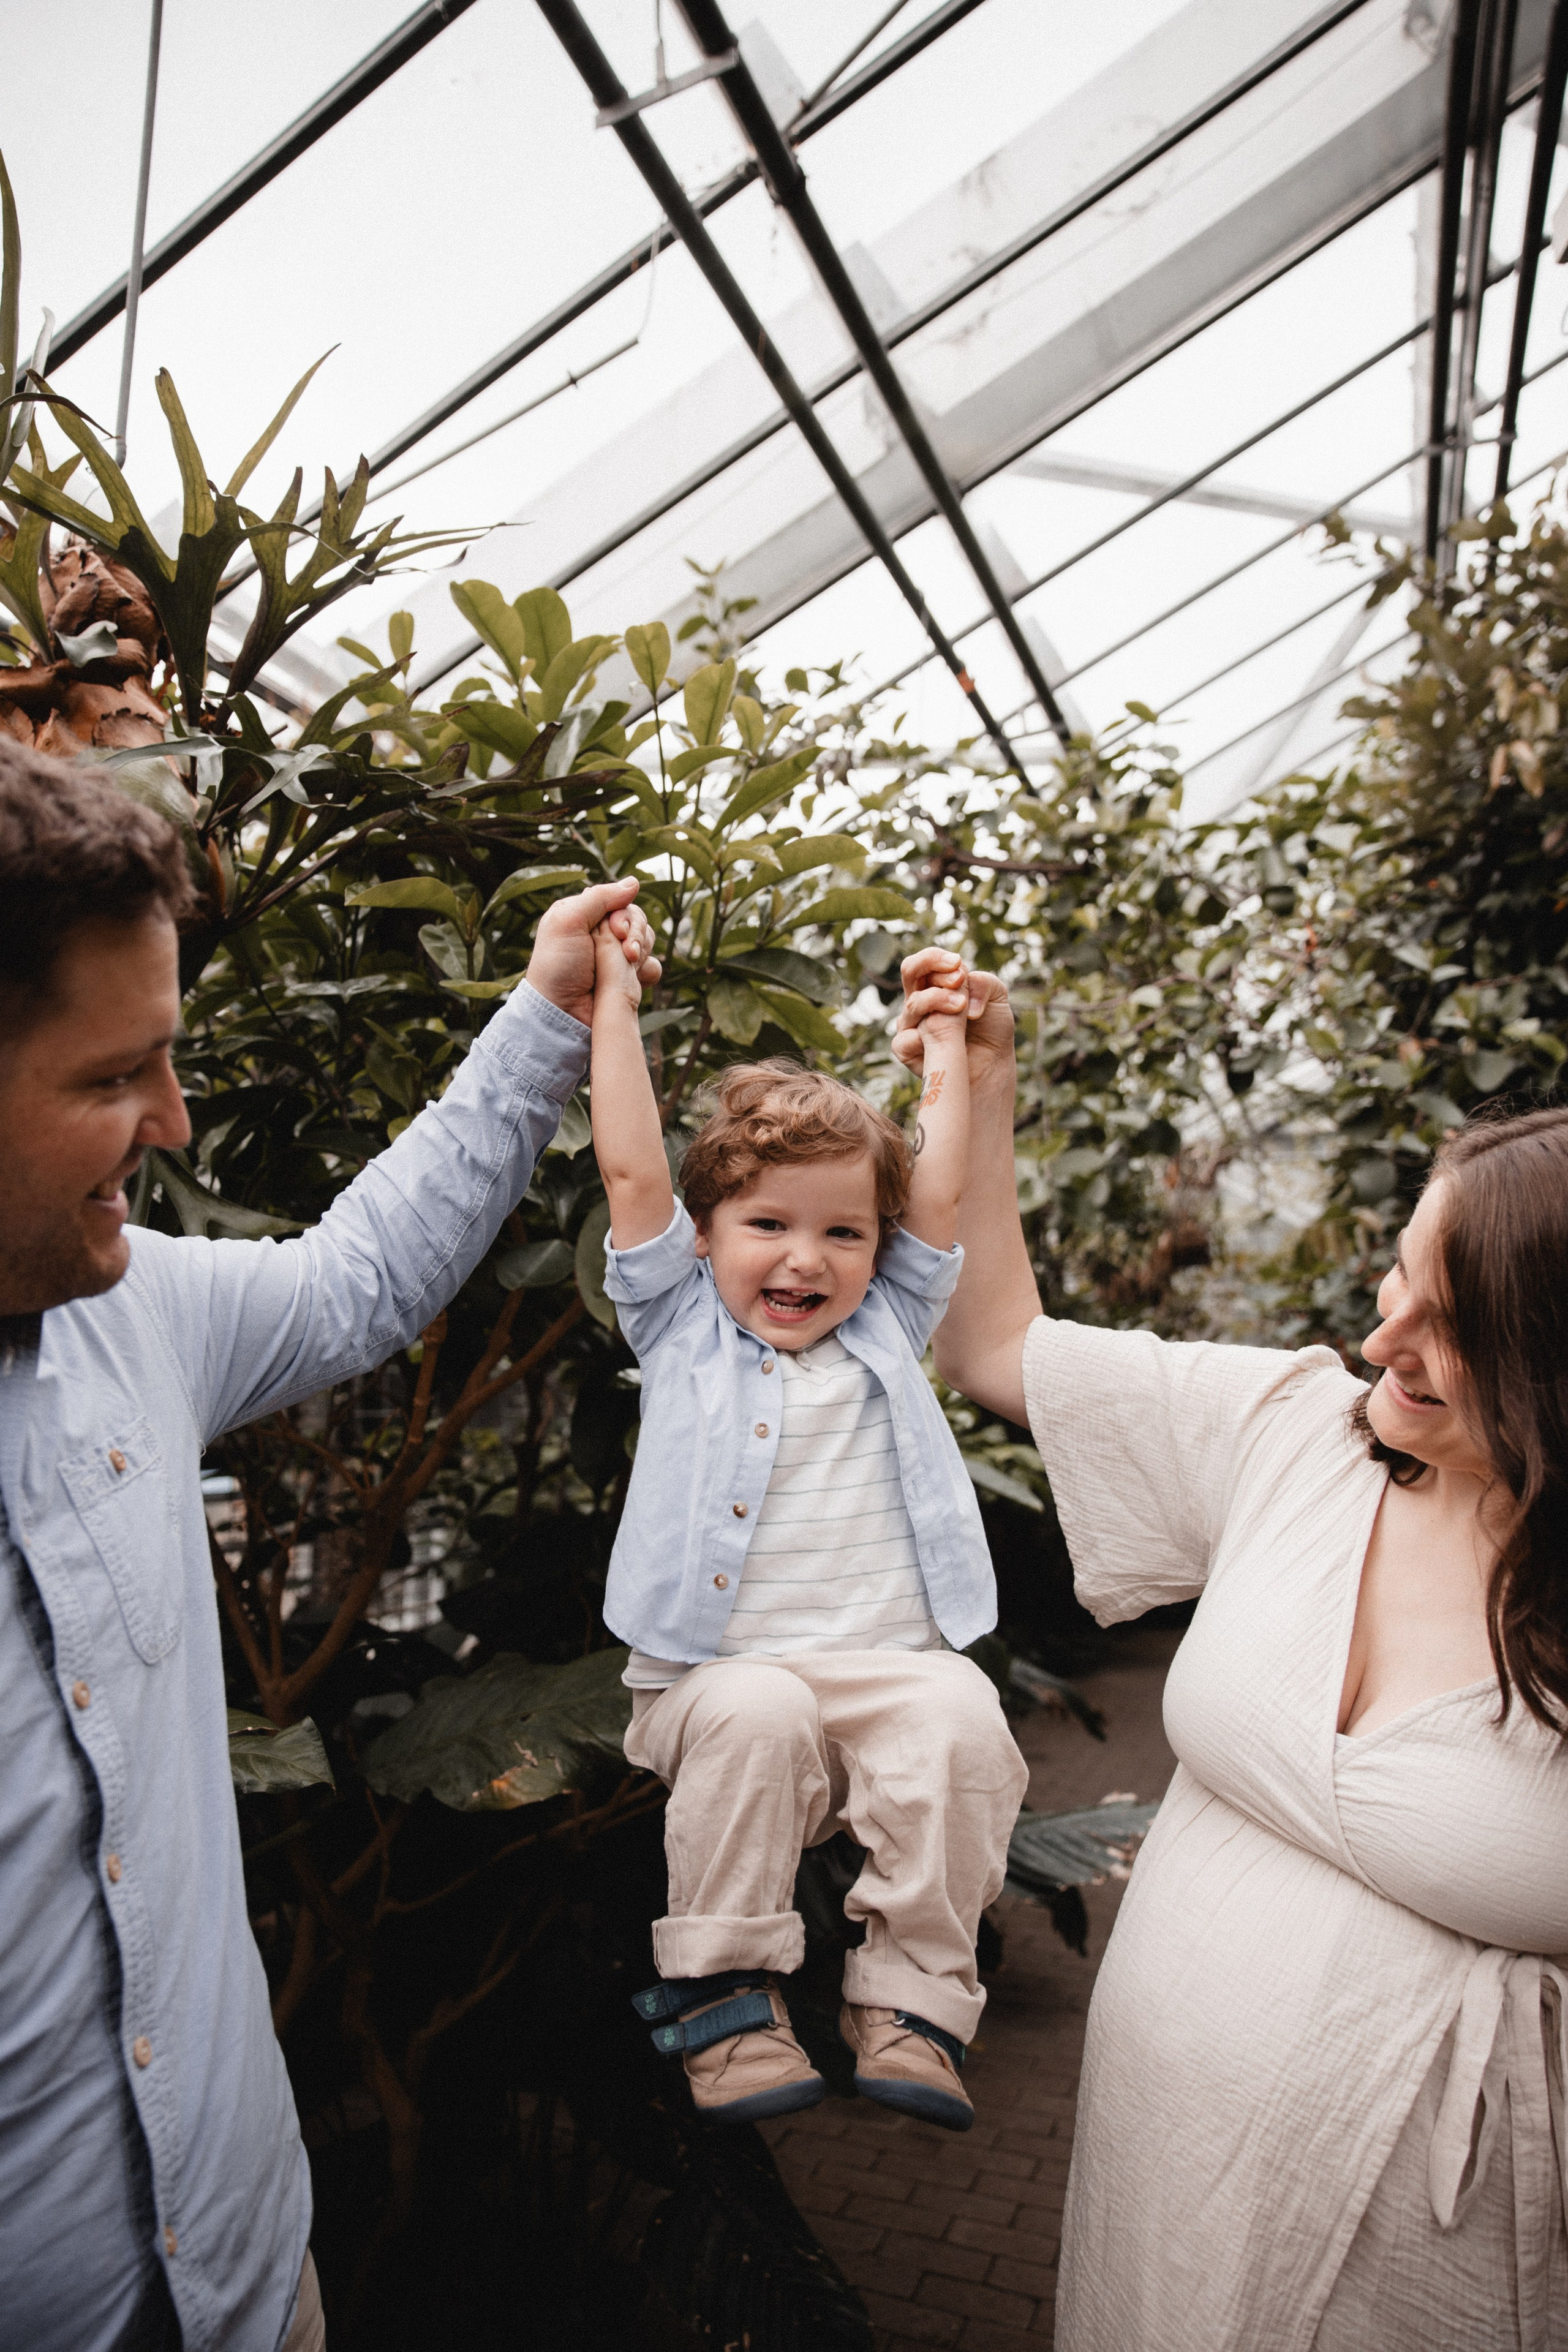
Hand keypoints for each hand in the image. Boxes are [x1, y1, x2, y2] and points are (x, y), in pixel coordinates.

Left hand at [524, 880, 660, 1026]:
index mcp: (584, 914)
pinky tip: (634, 978)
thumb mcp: (568, 922)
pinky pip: (653, 966)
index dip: (624, 913)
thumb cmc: (557, 967)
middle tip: (625, 952)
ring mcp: (616, 955)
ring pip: (647, 940)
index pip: (619, 900)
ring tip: (628, 966)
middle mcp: (601, 932)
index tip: (616, 930)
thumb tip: (635, 882)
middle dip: (635, 933)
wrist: (562, 1012)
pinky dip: (647, 970)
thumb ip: (599, 898)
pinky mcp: (628, 978)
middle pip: (637, 918)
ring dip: (641, 951)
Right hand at [892, 949, 1014, 1084]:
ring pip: (913, 1004)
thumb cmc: (992, 1028)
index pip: (926, 962)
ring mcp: (913, 1024)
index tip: (958, 965)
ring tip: (963, 1008)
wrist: (993, 1063)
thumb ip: (983, 982)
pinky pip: (904, 1040)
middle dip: (931, 966)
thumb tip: (960, 993)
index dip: (938, 959)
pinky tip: (944, 1042)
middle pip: (909, 971)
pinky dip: (922, 1038)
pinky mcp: (908, 1050)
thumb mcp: (997, 996)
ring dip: (938, 1001)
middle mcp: (921, 1000)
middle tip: (958, 979)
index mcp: (937, 983)